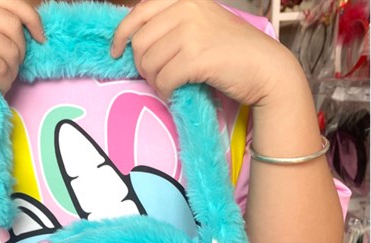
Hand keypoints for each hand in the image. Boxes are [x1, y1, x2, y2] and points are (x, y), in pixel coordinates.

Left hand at [111, 0, 297, 104]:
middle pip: (140, 43)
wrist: (265, 68)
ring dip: (155, 82)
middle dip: (142, 66)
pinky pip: (164, 80)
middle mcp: (186, 8)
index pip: (138, 13)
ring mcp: (191, 31)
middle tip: (157, 78)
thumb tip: (134, 43)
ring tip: (170, 87)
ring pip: (149, 63)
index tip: (116, 52)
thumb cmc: (232, 52)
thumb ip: (171, 25)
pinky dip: (166, 92)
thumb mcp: (200, 24)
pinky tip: (176, 94)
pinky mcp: (196, 57)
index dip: (121, 35)